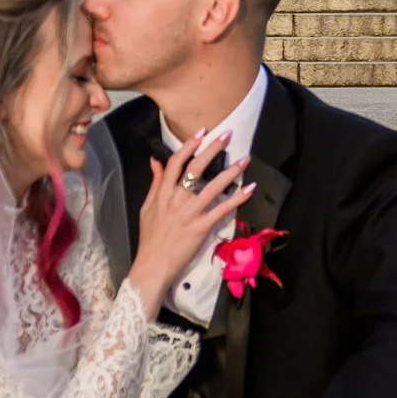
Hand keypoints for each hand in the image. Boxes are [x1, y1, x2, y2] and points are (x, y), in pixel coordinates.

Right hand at [129, 131, 252, 315]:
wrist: (153, 265)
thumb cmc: (150, 238)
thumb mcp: (147, 207)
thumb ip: (155, 183)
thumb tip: (155, 161)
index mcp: (163, 193)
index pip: (176, 163)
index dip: (189, 145)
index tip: (202, 132)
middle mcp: (177, 199)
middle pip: (196, 169)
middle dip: (212, 149)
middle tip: (227, 135)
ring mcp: (190, 213)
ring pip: (212, 187)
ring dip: (231, 172)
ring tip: (244, 159)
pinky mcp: (201, 228)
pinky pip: (222, 210)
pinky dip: (237, 199)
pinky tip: (249, 189)